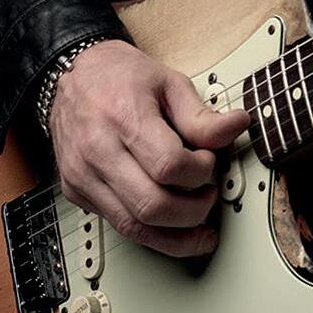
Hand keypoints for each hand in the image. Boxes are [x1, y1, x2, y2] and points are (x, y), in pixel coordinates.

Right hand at [49, 40, 248, 255]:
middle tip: (209, 197)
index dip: (200, 171)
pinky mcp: (76, 192)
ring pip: (132, 227)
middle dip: (192, 212)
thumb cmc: (122, 76)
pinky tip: (170, 225)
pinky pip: (117, 225)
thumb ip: (201, 116)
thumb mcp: (169, 83)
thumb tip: (237, 127)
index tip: (209, 162)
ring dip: (174, 236)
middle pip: (151, 205)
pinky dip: (149, 232)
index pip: (168, 166)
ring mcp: (83, 175)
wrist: (77, 76)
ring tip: (198, 226)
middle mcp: (98, 151)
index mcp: (123, 117)